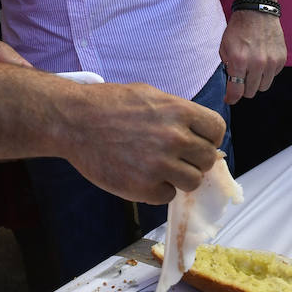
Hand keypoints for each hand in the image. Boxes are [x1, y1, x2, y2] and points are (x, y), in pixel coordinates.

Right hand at [65, 83, 225, 204]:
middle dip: (194, 159)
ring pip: (193, 181)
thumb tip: (200, 135)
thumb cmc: (109, 104)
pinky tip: (142, 176)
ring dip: (180, 177)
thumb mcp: (150, 96)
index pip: (217, 130)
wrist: (74, 121)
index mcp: (179, 111)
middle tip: (175, 156)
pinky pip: (168, 196)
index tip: (198, 141)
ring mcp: (160, 165)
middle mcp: (174, 138)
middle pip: (207, 159)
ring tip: (159, 168)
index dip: (209, 137)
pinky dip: (158, 190)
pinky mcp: (144, 188)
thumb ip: (178, 114)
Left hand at [219, 11, 286, 103]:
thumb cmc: (238, 29)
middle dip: (243, 88)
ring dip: (256, 82)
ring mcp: (271, 62)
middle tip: (241, 78)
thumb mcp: (224, 47)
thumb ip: (227, 67)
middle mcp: (257, 63)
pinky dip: (267, 72)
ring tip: (252, 69)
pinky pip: (273, 76)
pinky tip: (262, 60)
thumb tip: (231, 83)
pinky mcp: (281, 59)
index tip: (229, 99)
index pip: (236, 91)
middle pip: (250, 92)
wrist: (257, 12)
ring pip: (263, 87)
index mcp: (239, 61)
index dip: (231, 99)